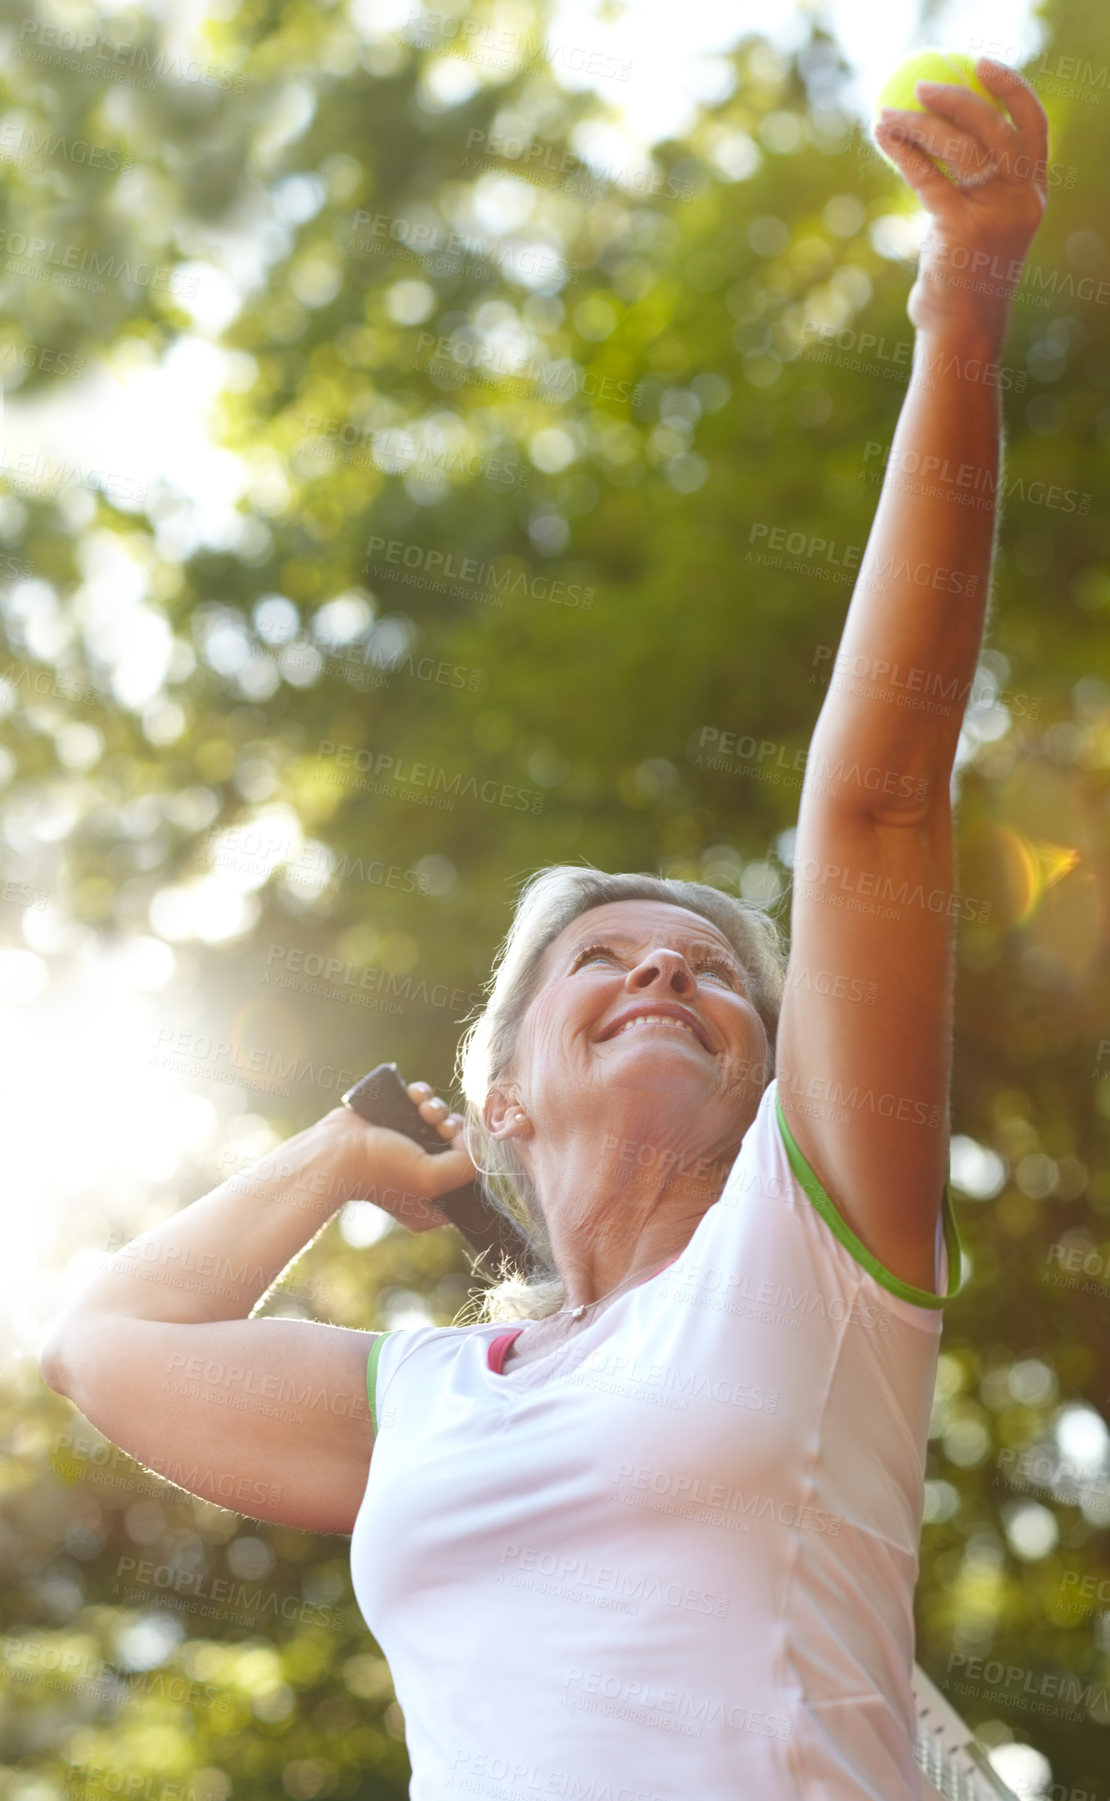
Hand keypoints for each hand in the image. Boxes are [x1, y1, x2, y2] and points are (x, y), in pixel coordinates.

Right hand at [320, 1080, 477, 1232]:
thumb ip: (466, 1166)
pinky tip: (413, 1097)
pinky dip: (422, 1095)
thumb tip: (474, 1140)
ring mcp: (409, 1146)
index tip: (457, 1145)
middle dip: (453, 1127)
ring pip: (441, 1118)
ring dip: (437, 1108)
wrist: (335, 1149)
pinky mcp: (397, 1122)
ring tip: (422, 1110)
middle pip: (459, 1144)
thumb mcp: (432, 1179)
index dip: (470, 1156)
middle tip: (438, 1126)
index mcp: (432, 1202)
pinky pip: (422, 1102)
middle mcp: (422, 1175)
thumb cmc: (379, 1170)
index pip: (470, 1177)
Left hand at [872, 58, 1048, 341]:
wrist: (962, 331)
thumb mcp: (981, 228)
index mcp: (1033, 195)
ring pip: (958, 147)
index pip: (1033, 127)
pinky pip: (927, 177)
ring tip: (887, 115)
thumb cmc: (964, 279)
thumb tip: (942, 144)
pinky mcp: (960, 230)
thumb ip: (976, 190)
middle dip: (956, 97)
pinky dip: (901, 152)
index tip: (981, 66)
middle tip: (920, 87)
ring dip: (918, 123)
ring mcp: (993, 215)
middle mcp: (1021, 201)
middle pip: (993, 127)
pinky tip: (882, 138)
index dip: (1011, 89)